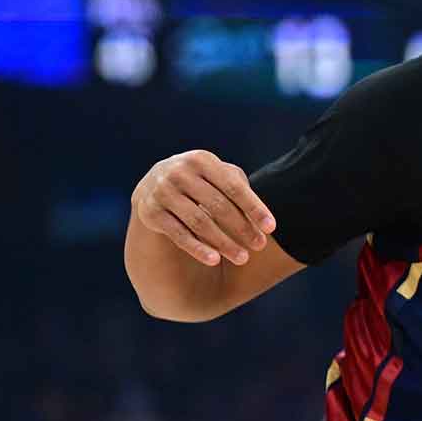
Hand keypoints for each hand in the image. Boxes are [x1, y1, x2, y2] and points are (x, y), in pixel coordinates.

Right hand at [133, 150, 274, 265]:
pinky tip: (214, 260)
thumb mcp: (218, 176)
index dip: (254, 208)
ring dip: (223, 242)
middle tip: (260, 246)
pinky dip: (197, 248)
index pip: (233, 187)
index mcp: (202, 160)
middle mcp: (179, 172)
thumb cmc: (200, 181)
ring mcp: (162, 191)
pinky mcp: (149, 212)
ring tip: (243, 258)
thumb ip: (239, 189)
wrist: (154, 184)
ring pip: (199, 222)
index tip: (271, 228)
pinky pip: (178, 234)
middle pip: (218, 206)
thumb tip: (261, 216)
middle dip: (242, 228)